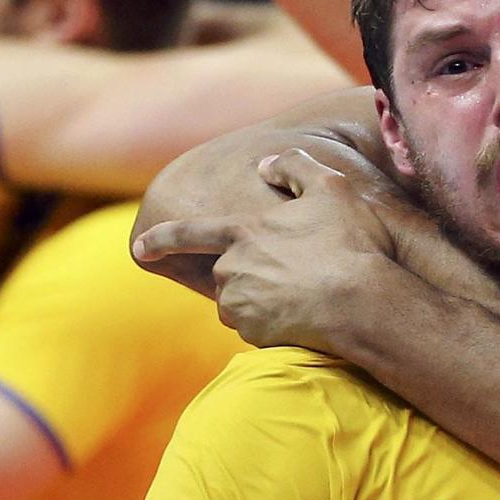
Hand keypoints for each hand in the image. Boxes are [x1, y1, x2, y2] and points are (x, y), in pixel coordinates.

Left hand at [136, 181, 394, 351]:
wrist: (360, 304)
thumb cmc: (350, 245)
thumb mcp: (332, 188)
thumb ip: (294, 168)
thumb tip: (266, 164)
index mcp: (242, 232)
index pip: (188, 232)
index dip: (162, 239)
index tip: (139, 248)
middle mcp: (232, 269)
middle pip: (226, 274)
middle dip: (248, 274)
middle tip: (293, 274)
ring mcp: (241, 305)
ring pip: (238, 303)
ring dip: (259, 300)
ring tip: (301, 295)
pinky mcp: (255, 335)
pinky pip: (256, 330)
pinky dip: (273, 325)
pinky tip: (304, 317)